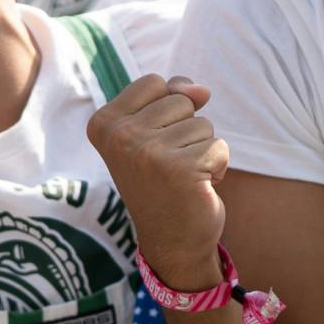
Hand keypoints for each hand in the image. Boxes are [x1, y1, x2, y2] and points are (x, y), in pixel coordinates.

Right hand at [86, 74, 227, 288]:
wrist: (171, 241)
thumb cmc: (163, 180)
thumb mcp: (154, 131)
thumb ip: (172, 96)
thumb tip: (202, 90)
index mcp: (103, 123)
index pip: (153, 82)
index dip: (166, 110)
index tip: (152, 143)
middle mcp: (119, 136)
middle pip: (180, 100)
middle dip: (185, 130)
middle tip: (169, 164)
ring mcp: (147, 153)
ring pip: (202, 124)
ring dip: (201, 150)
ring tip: (182, 176)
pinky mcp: (179, 169)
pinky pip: (219, 147)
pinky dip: (217, 167)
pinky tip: (197, 187)